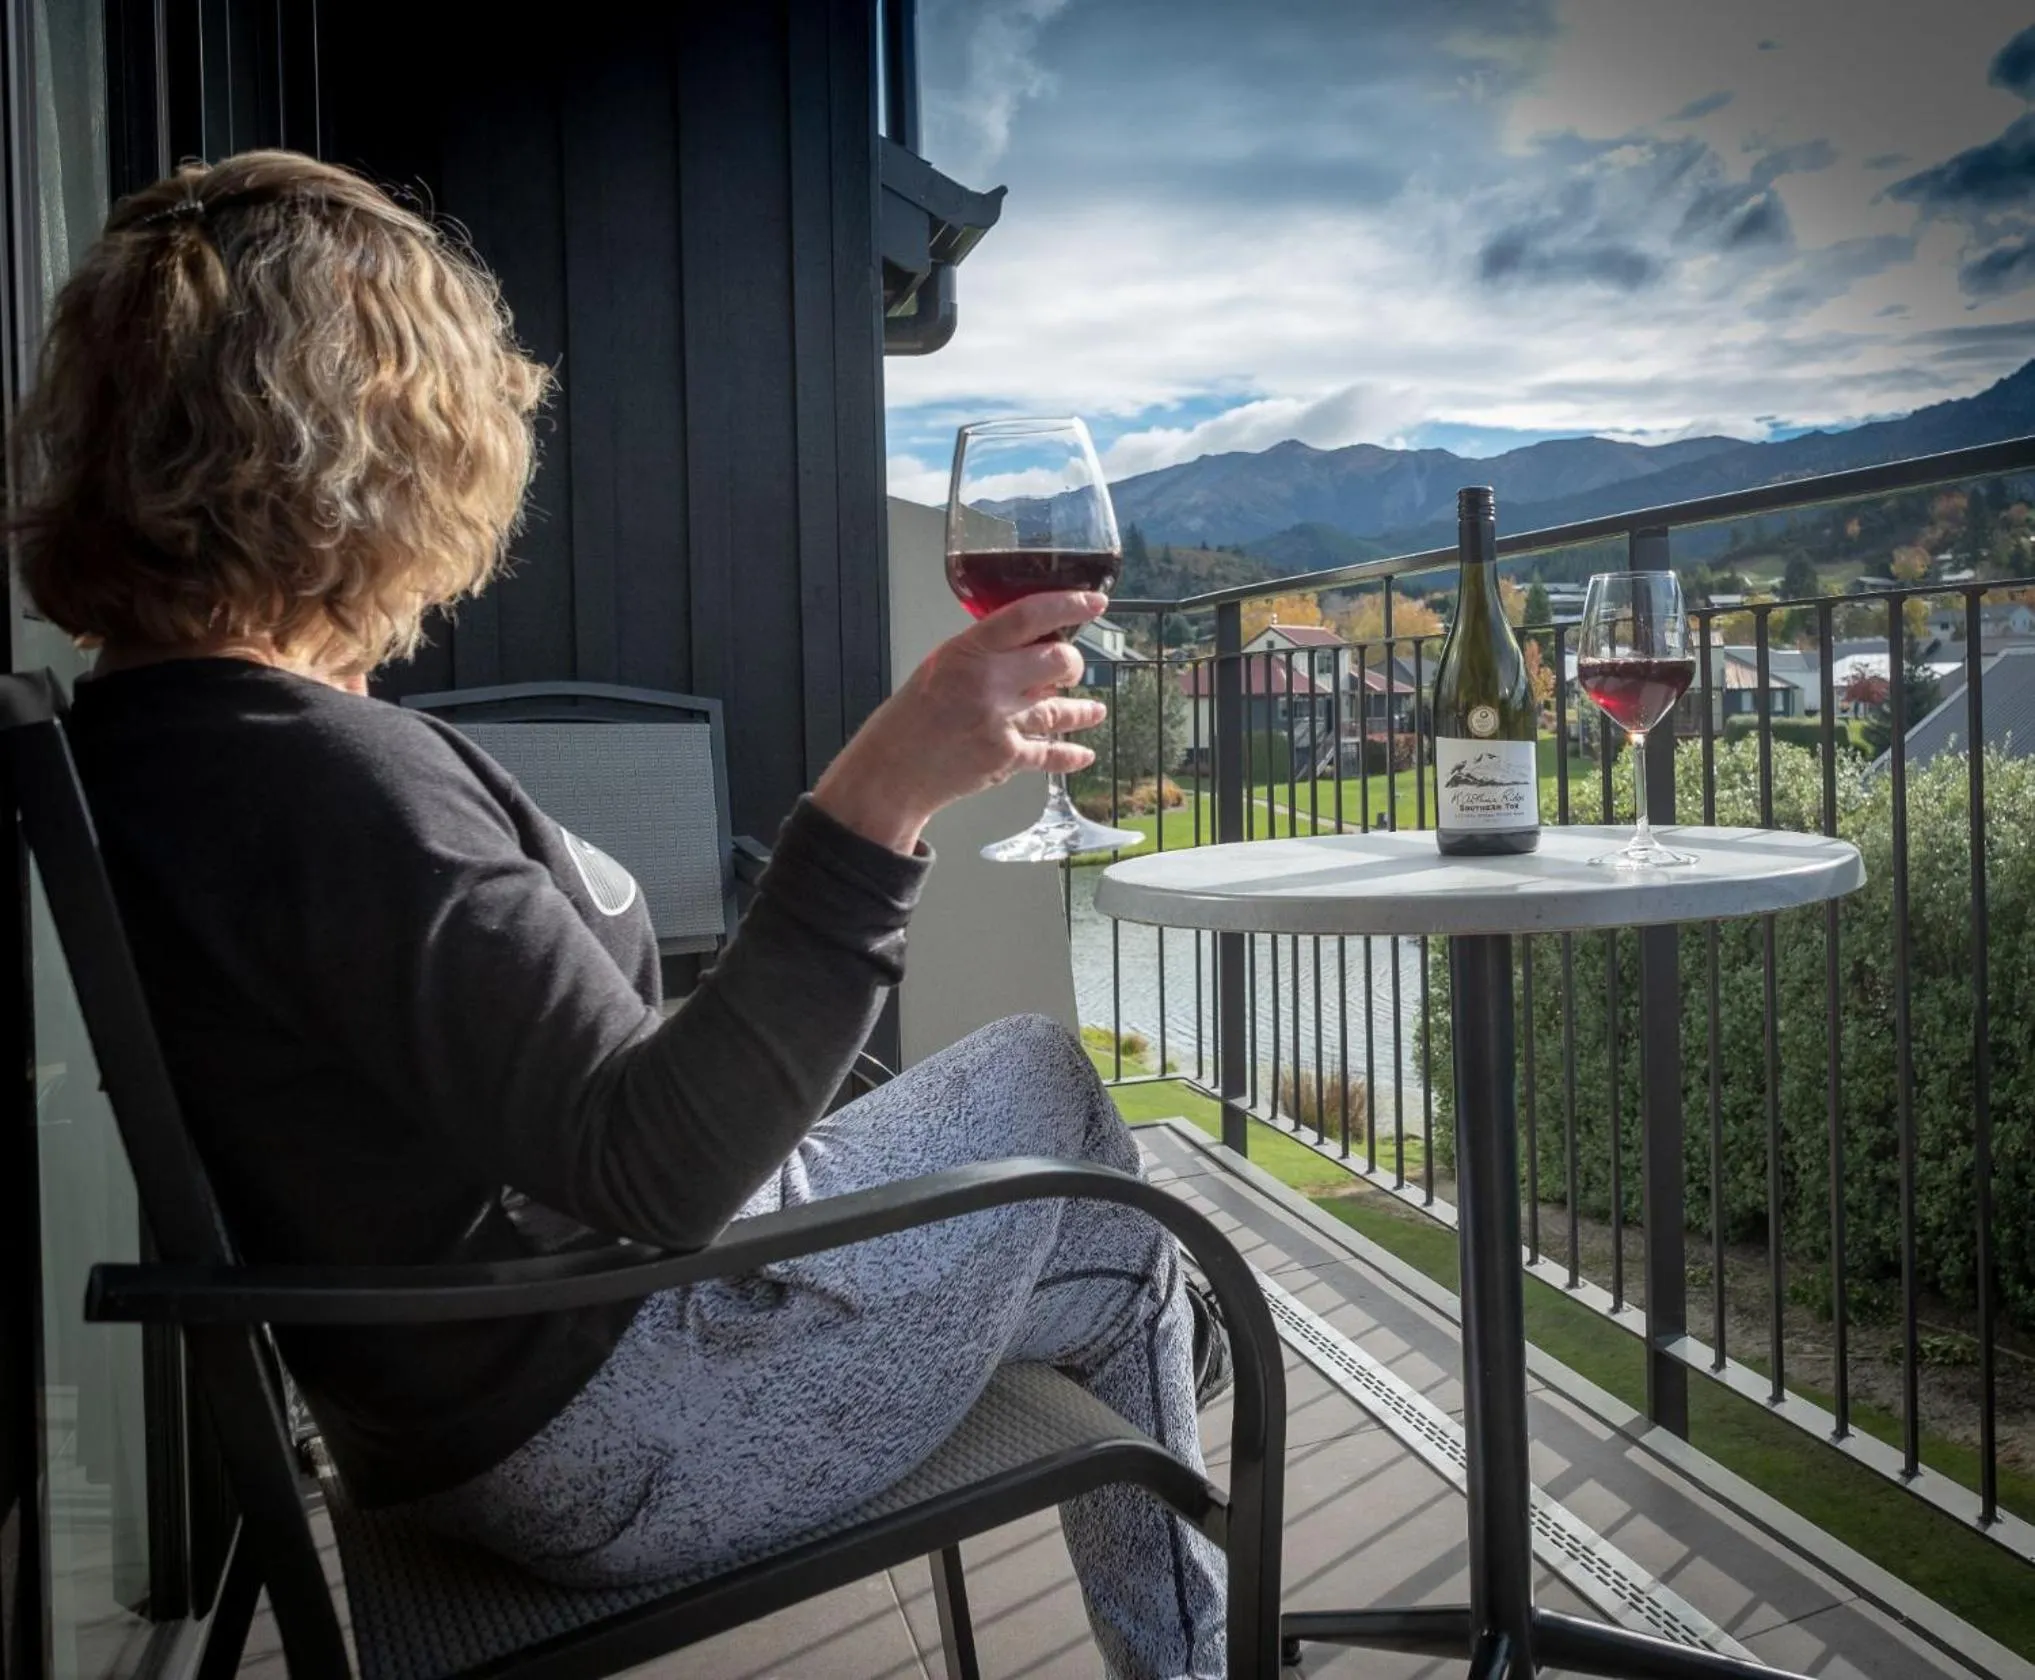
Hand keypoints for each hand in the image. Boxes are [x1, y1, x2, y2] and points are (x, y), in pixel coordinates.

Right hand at [814, 590, 1110, 853]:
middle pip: (1057, 661)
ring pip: (1060, 708)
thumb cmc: (910, 718)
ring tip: (1093, 710)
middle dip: (1071, 665)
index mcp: (968, 652)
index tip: (1094, 601)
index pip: (1029, 616)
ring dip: (1081, 710)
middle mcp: (988, 683)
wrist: (891, 772)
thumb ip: (982, 653)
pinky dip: (1070, 755)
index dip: (1068, 604)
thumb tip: (1028, 647)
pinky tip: (1084, 753)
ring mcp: (1000, 721)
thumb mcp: (939, 666)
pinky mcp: (1006, 757)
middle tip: (1069, 669)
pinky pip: (1051, 753)